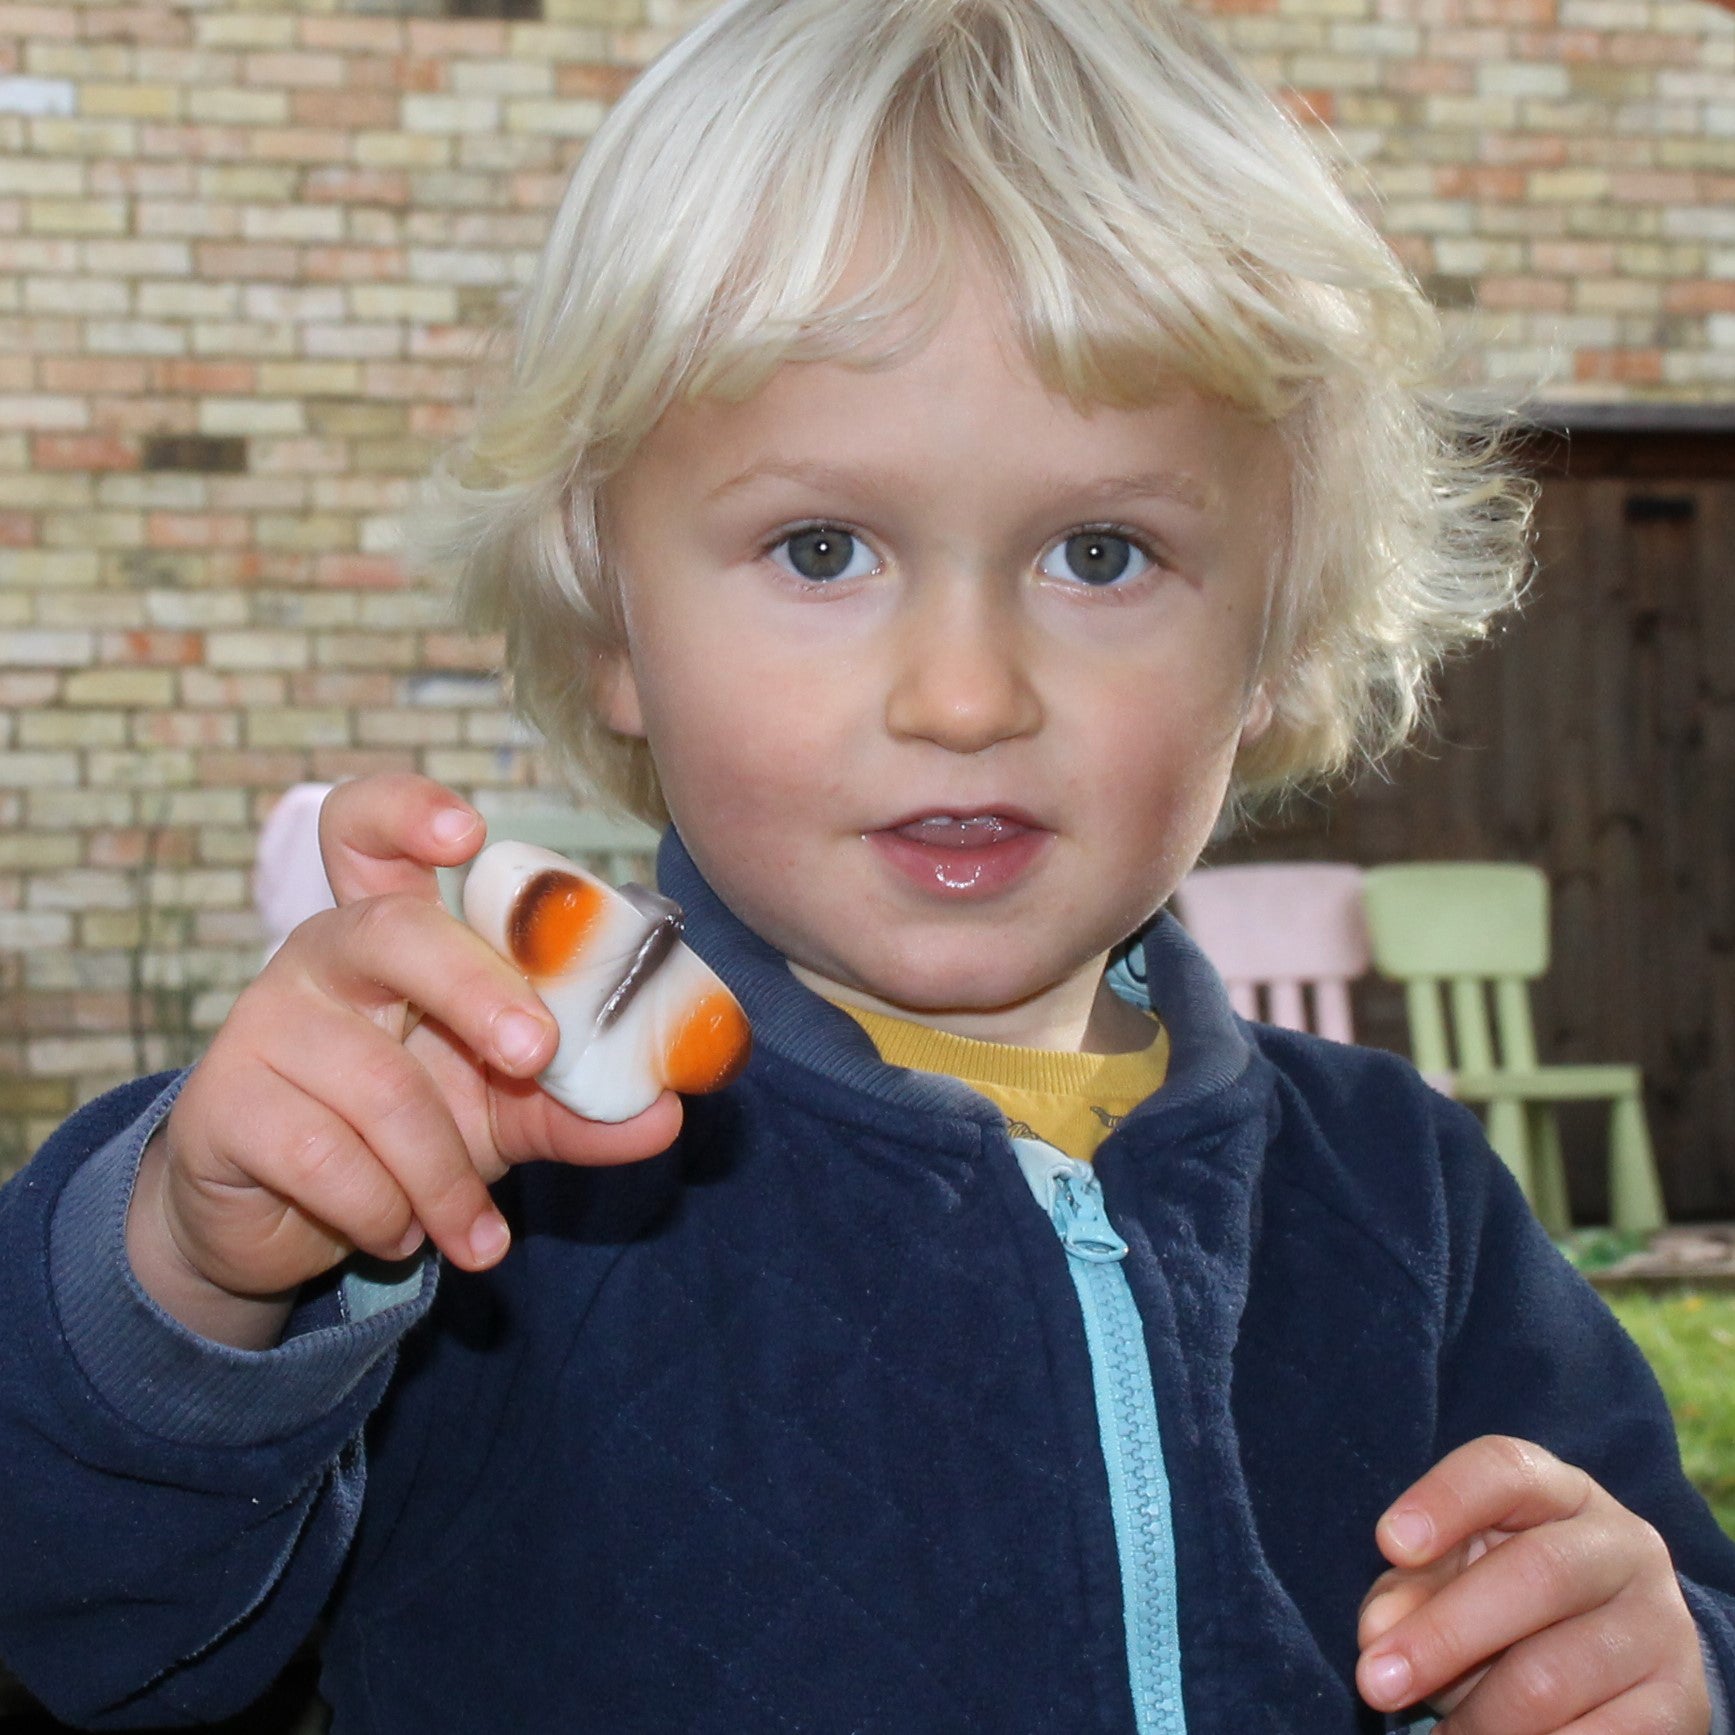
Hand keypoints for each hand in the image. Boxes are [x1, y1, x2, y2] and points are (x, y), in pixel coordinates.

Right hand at [128, 774, 682, 1348]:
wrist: (291, 1225)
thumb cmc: (408, 1133)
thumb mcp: (507, 1112)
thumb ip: (583, 1105)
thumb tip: (668, 1112)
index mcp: (393, 930)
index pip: (371, 832)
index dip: (410, 811)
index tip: (467, 835)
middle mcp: (324, 954)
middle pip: (393, 930)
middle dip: (475, 990)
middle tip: (535, 1053)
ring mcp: (265, 1023)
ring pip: (379, 1083)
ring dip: (444, 1176)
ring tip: (474, 1231)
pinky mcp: (223, 1103)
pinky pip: (325, 1156)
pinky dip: (384, 1211)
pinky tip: (398, 1233)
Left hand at [1357, 1435, 1709, 1733]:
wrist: (1616, 1659)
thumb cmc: (1504, 1599)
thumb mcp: (1454, 1575)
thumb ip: (1411, 1590)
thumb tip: (1378, 1633)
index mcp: (1560, 1492)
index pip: (1506, 1470)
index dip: (1446, 1499)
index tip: (1388, 1543)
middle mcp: (1622, 1545)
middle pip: (1535, 1574)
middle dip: (1443, 1635)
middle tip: (1373, 1682)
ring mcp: (1659, 1624)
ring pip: (1554, 1674)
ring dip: (1479, 1716)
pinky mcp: (1679, 1702)